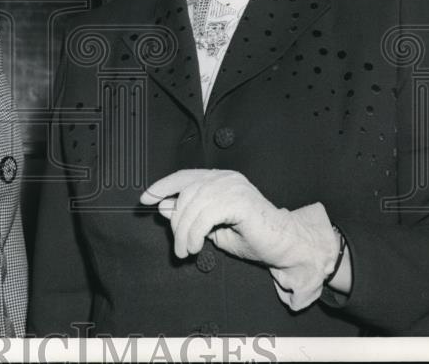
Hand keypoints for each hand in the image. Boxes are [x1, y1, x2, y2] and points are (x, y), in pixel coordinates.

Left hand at [140, 169, 339, 310]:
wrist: (284, 246)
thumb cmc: (252, 237)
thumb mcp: (212, 226)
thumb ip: (191, 214)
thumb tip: (162, 206)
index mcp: (219, 178)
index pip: (184, 176)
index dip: (162, 186)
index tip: (145, 199)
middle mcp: (225, 177)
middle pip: (186, 193)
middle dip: (176, 222)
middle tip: (178, 247)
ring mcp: (233, 186)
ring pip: (193, 205)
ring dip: (184, 232)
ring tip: (186, 251)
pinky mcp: (239, 199)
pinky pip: (206, 215)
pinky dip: (196, 232)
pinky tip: (197, 247)